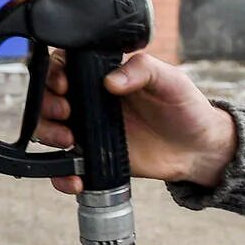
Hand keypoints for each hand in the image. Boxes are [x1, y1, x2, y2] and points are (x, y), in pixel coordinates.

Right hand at [35, 50, 237, 194]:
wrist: (198, 149)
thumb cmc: (185, 107)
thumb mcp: (170, 79)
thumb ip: (142, 69)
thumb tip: (110, 81)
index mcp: (101, 76)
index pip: (63, 66)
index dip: (54, 73)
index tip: (65, 84)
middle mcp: (88, 102)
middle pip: (47, 98)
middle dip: (47, 105)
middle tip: (67, 112)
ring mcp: (87, 130)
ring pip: (47, 130)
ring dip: (48, 134)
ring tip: (69, 141)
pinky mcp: (92, 158)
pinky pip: (64, 167)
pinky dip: (60, 175)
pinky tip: (74, 177)